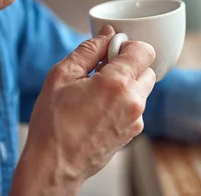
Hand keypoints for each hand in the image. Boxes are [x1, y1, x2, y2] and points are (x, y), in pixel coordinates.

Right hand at [10, 25, 155, 195]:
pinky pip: (135, 108)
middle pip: (147, 69)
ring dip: (126, 85)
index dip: (127, 46)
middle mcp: (134, 101)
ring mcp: (135, 119)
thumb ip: (89, 49)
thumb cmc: (53, 123)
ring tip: (96, 94)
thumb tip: (107, 34)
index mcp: (117, 83)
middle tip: (101, 72)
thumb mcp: (62, 76)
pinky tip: (98, 110)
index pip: (145, 50)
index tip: (110, 52)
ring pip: (141, 89)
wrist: (54, 166)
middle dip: (128, 66)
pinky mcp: (132, 133)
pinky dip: (122, 103)